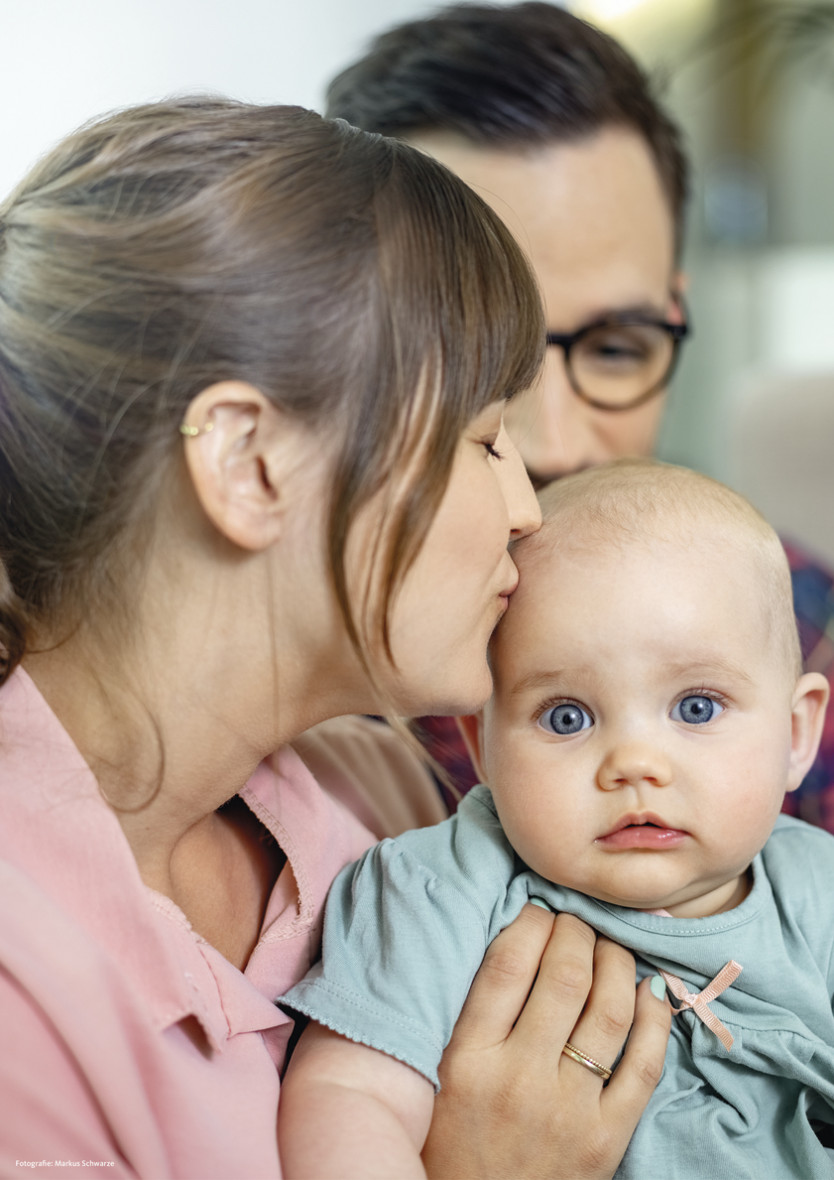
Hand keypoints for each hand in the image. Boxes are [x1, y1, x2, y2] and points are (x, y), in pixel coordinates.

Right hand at [422, 905, 669, 1179]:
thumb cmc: (449, 1142)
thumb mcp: (440, 1073)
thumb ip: (471, 1013)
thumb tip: (515, 939)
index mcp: (468, 1059)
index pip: (509, 961)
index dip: (531, 920)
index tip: (537, 910)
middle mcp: (520, 1079)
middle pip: (565, 975)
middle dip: (577, 931)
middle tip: (576, 921)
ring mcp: (569, 1110)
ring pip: (611, 1009)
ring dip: (616, 962)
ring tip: (609, 946)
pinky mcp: (607, 1140)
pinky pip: (644, 1065)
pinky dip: (654, 1018)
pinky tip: (648, 990)